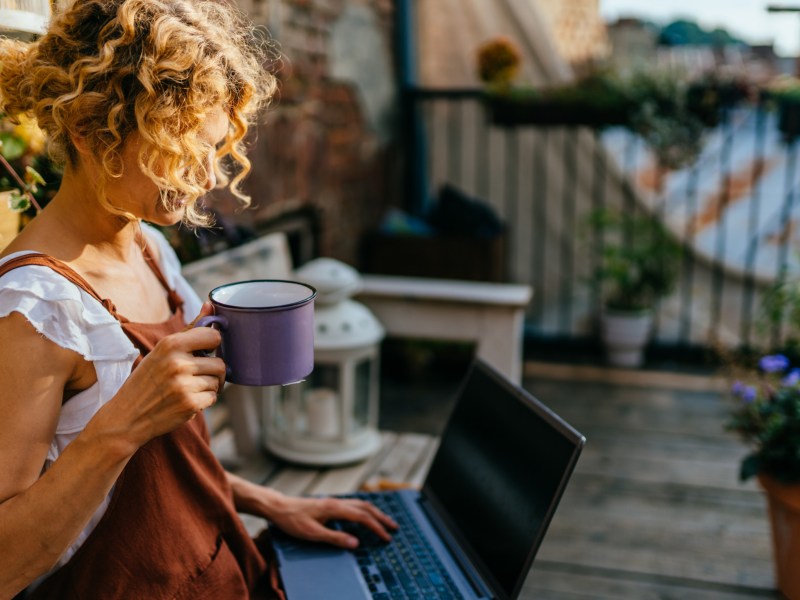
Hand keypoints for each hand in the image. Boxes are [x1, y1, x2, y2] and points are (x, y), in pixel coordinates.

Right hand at [88, 318, 224, 449]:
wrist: (127, 416)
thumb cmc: (147, 380)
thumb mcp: (162, 350)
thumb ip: (190, 328)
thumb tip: (210, 304)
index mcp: (171, 344)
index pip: (214, 336)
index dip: (213, 345)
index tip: (206, 352)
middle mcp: (178, 363)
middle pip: (220, 363)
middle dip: (213, 371)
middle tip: (198, 375)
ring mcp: (184, 385)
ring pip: (217, 382)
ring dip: (208, 387)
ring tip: (189, 388)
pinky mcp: (190, 404)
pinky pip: (212, 398)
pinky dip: (204, 401)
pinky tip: (187, 400)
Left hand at [268, 494, 397, 548]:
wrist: (278, 507)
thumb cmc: (293, 521)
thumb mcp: (312, 533)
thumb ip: (335, 538)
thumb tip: (356, 543)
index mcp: (335, 508)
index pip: (363, 517)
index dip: (377, 527)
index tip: (387, 537)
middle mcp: (337, 502)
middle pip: (366, 507)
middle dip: (381, 518)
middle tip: (394, 528)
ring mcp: (334, 502)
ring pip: (360, 504)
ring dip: (374, 513)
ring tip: (384, 521)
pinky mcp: (330, 504)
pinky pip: (353, 505)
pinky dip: (365, 510)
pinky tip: (365, 516)